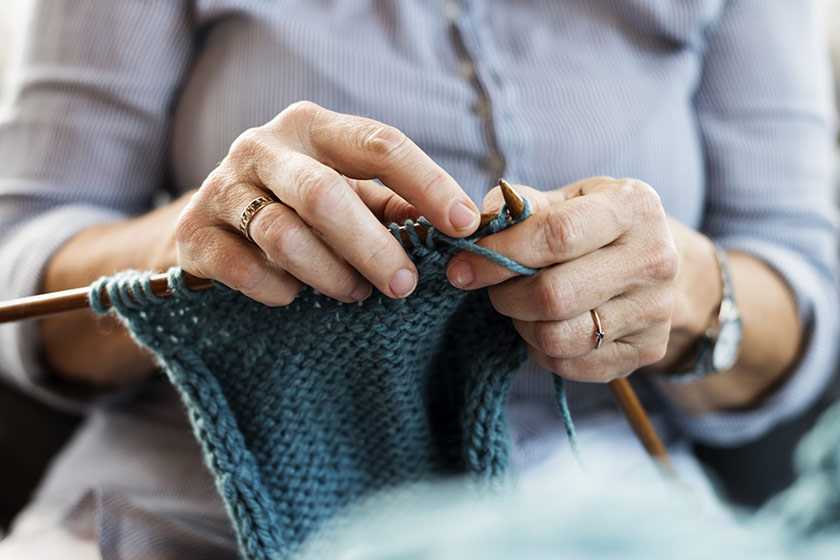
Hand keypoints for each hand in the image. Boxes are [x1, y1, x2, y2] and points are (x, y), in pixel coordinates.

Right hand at [176, 101, 479, 304]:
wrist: (207, 226)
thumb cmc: (296, 207)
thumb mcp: (346, 192)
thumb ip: (393, 204)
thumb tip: (457, 226)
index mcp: (312, 127)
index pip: (379, 144)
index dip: (427, 184)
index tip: (463, 225)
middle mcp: (262, 146)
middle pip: (325, 194)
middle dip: (373, 247)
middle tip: (404, 285)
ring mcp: (221, 188)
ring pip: (284, 236)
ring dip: (330, 274)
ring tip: (354, 292)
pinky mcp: (194, 234)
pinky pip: (245, 270)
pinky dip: (280, 291)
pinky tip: (295, 296)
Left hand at [445, 177, 679, 382]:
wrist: (657, 264)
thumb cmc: (597, 225)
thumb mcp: (567, 198)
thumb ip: (522, 205)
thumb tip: (478, 224)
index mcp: (632, 206)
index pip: (556, 235)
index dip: (501, 253)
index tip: (464, 265)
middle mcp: (654, 258)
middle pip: (554, 295)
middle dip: (505, 295)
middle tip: (493, 288)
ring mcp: (655, 309)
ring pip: (558, 337)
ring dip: (522, 325)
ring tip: (520, 306)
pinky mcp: (648, 350)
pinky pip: (571, 364)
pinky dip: (542, 351)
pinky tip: (544, 327)